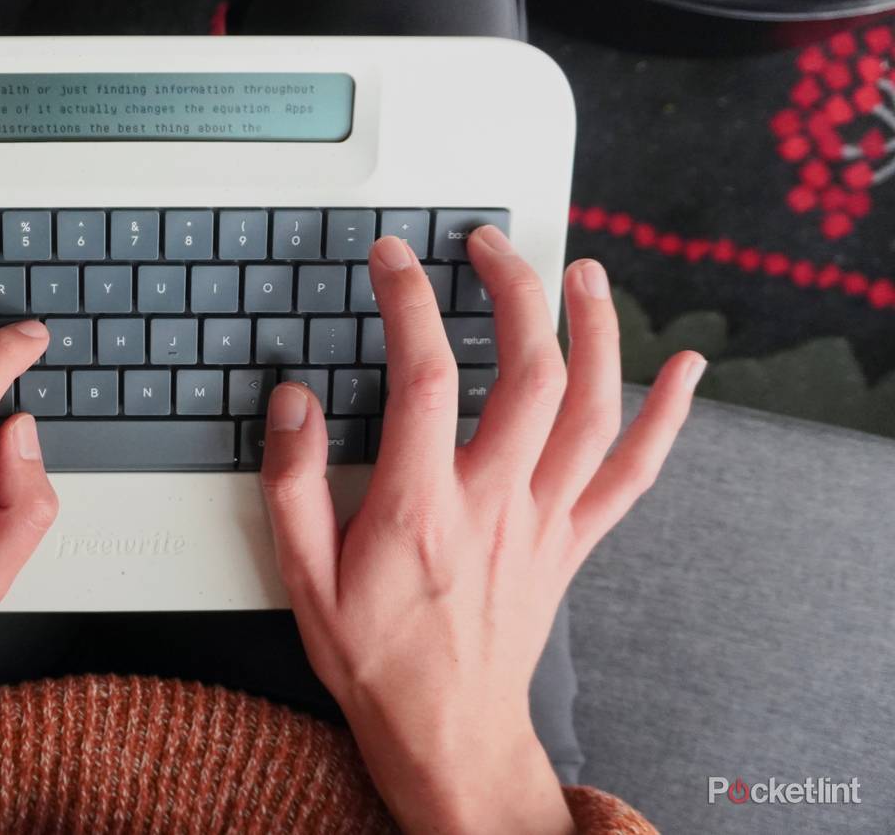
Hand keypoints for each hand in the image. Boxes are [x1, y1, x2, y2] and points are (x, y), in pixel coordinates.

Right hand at [260, 228, 701, 834]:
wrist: (445, 730)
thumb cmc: (375, 657)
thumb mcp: (302, 575)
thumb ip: (292, 482)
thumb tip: (293, 401)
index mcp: (420, 508)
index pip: (424, 377)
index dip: (409, 301)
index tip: (393, 259)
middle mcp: (493, 504)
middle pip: (530, 374)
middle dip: (515, 291)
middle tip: (490, 245)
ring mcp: (543, 521)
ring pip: (591, 410)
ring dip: (594, 331)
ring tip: (580, 273)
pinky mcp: (571, 541)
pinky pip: (633, 473)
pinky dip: (667, 417)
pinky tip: (685, 371)